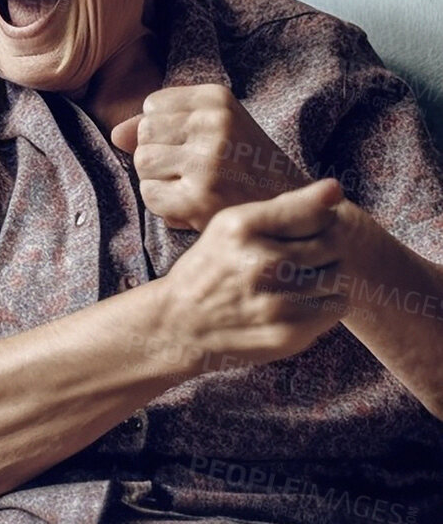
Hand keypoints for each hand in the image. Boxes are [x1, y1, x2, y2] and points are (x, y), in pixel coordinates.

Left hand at [112, 83, 306, 231]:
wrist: (296, 210)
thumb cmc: (246, 167)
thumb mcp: (214, 130)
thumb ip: (163, 124)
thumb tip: (116, 134)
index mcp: (218, 98)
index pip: (152, 106)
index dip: (166, 131)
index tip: (196, 146)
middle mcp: (215, 124)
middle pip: (144, 133)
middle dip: (159, 155)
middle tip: (194, 172)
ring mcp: (208, 160)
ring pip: (142, 163)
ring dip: (159, 180)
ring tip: (193, 187)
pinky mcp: (200, 196)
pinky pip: (149, 194)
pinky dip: (163, 205)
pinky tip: (192, 207)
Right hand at [156, 179, 350, 369]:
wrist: (182, 323)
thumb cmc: (213, 266)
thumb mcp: (232, 224)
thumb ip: (284, 205)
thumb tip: (336, 189)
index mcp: (243, 228)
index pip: (317, 213)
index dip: (322, 217)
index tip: (314, 224)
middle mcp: (261, 263)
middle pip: (333, 244)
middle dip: (324, 247)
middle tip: (300, 255)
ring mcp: (277, 302)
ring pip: (339, 277)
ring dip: (326, 276)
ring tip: (297, 279)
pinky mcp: (290, 334)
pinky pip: (336, 307)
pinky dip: (324, 302)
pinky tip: (298, 301)